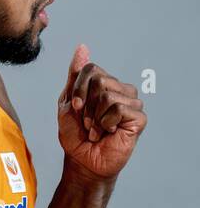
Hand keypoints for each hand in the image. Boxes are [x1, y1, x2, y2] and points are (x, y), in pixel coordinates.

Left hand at [57, 44, 145, 178]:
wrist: (82, 160)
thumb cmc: (75, 133)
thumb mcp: (67, 102)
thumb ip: (75, 75)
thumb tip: (82, 47)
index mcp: (103, 84)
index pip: (90, 69)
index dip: (78, 89)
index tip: (74, 107)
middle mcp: (120, 90)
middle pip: (99, 80)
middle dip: (85, 105)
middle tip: (87, 122)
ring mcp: (132, 103)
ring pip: (108, 95)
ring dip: (94, 116)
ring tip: (96, 129)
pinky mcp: (139, 118)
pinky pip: (118, 108)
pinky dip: (106, 123)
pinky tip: (108, 132)